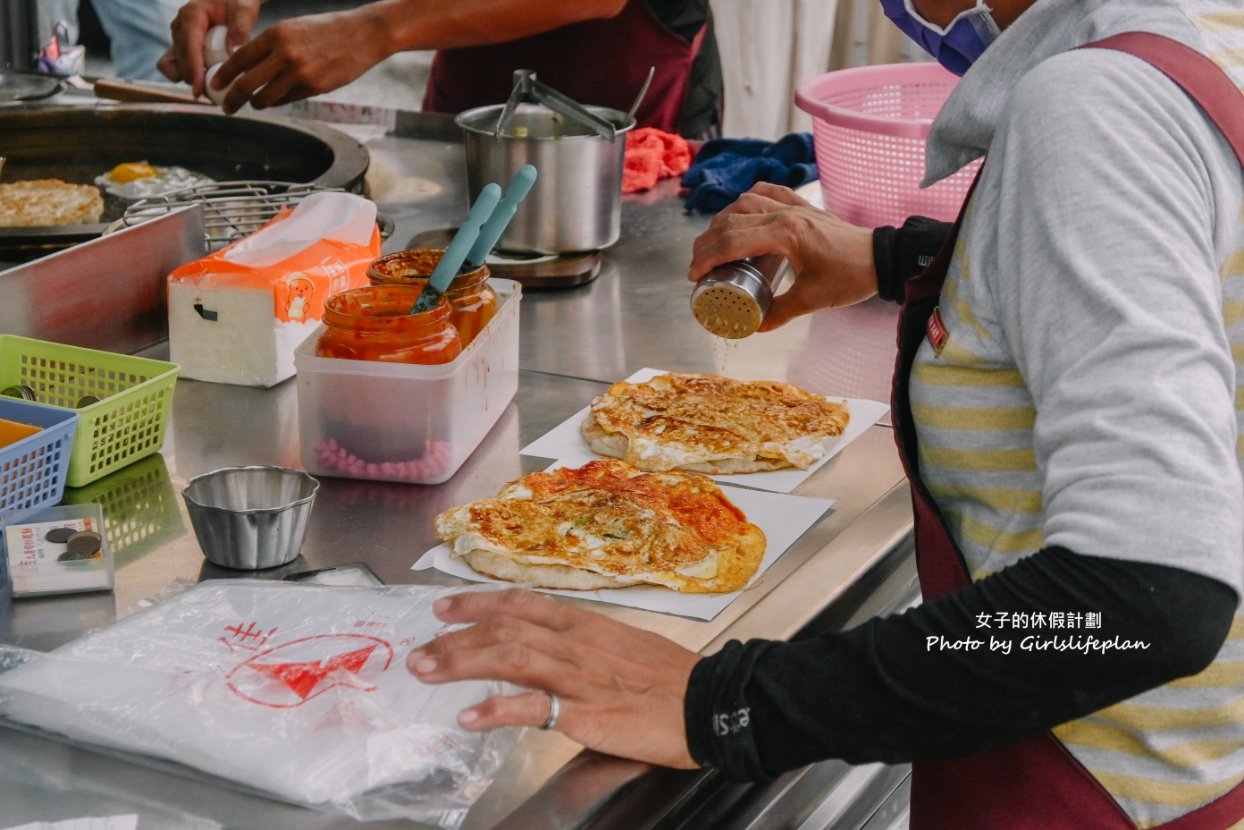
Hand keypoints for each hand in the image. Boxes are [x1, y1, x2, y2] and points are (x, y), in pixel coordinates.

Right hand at [158, 0, 260, 97]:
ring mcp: (180, 38)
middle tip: (212, 98)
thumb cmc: (239, 1)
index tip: (198, 88)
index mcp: (192, 15)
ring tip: (210, 93)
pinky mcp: (184, 47)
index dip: (191, 69)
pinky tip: (208, 86)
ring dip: (187, 80)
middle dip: (190, 79)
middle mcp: (181, 26)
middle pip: (177, 58)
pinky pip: (178, 65)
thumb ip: (240, 28)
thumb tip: (234, 53)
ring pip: (172, 64)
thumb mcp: (244, 9)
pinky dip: (189, 77)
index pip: (187, 45)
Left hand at [203, 10, 390, 113]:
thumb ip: (271, 46)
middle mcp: (284, 53)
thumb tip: (249, 67)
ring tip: (255, 104)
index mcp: (275, 34)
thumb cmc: (327, 31)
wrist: (361, 35)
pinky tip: (279, 98)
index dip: (223, 75)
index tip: (214, 85)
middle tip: (225, 107)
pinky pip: (287, 100)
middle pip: (246, 83)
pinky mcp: (313, 86)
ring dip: (257, 104)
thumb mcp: (293, 29)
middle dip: (231, 99)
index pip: (239, 58)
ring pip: (265, 97)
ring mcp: (299, 72)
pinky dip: (279, 101)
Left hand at [407, 588, 701, 768]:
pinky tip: (469, 716)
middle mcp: (576, 642)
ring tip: (427, 672)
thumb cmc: (671, 678)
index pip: (521, 603)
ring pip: (508, 655)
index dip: (477, 603)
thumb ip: (583, 645)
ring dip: (461, 661)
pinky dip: (495, 708)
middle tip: (420, 650)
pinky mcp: (586, 711)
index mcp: (585, 624)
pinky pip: (532, 706)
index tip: (445, 608)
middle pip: (504, 626)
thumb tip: (550, 648)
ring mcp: (579, 675)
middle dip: (455, 637)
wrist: (710, 702)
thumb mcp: (623, 645)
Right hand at [687, 182, 877, 330]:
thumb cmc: (849, 277)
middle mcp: (785, 213)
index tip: (693, 275)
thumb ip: (779, 313)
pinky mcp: (802, 205)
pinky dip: (748, 200)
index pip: (732, 242)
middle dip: (707, 243)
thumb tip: (752, 326)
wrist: (881, 258)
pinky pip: (767, 192)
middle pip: (731, 221)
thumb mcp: (812, 300)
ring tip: (713, 243)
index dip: (707, 258)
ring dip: (722, 221)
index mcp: (785, 234)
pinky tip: (741, 211)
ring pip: (744, 202)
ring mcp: (794, 205)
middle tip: (696, 265)